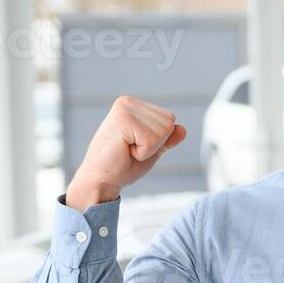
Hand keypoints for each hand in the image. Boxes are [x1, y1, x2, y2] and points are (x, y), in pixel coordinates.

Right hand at [66, 95, 187, 208]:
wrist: (100, 180)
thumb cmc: (122, 166)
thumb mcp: (151, 150)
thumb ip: (166, 139)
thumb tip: (183, 129)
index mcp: (134, 106)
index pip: (169, 120)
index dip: (159, 141)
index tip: (135, 146)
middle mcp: (128, 102)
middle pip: (169, 123)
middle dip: (155, 144)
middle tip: (130, 149)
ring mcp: (125, 109)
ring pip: (163, 131)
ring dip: (148, 148)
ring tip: (126, 149)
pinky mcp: (123, 120)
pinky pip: (152, 140)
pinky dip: (143, 152)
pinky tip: (124, 150)